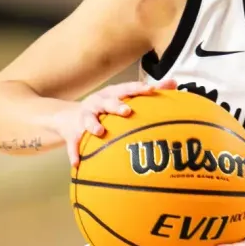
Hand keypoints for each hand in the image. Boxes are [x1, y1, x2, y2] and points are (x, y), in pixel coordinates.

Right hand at [52, 78, 176, 167]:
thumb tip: (174, 82)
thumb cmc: (107, 108)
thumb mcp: (124, 97)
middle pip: (108, 102)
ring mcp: (85, 117)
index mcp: (113, 94)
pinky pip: (73, 144)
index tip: (151, 89)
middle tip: (127, 111)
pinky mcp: (73, 133)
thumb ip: (148, 92)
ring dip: (93, 125)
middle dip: (116, 106)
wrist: (70, 117)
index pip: (127, 89)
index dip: (138, 88)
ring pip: (88, 120)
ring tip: (100, 131)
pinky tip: (77, 163)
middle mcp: (98, 103)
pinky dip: (74, 153)